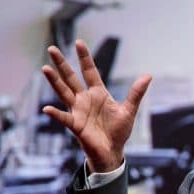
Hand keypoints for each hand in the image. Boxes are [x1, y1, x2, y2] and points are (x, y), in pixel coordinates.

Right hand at [40, 40, 150, 172]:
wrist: (112, 151)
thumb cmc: (119, 131)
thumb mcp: (129, 110)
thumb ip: (136, 93)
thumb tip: (148, 75)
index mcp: (98, 93)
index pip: (89, 71)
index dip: (84, 58)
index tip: (79, 42)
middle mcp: (85, 99)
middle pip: (71, 78)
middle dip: (62, 64)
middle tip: (52, 48)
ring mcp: (78, 111)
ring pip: (63, 92)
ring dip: (54, 81)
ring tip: (45, 69)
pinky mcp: (75, 125)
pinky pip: (64, 118)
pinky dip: (56, 114)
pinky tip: (47, 109)